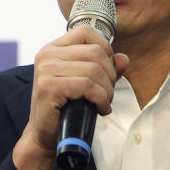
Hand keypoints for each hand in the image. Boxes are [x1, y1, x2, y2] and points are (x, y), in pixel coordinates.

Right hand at [13, 25, 129, 169]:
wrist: (45, 136)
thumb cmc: (66, 108)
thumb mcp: (87, 84)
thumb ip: (106, 69)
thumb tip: (123, 59)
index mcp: (53, 49)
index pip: (87, 33)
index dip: (105, 50)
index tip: (106, 73)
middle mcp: (47, 55)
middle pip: (96, 52)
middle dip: (110, 75)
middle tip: (107, 94)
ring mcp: (46, 70)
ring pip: (94, 70)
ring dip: (107, 90)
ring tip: (104, 103)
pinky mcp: (48, 87)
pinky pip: (87, 86)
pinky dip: (101, 99)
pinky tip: (100, 109)